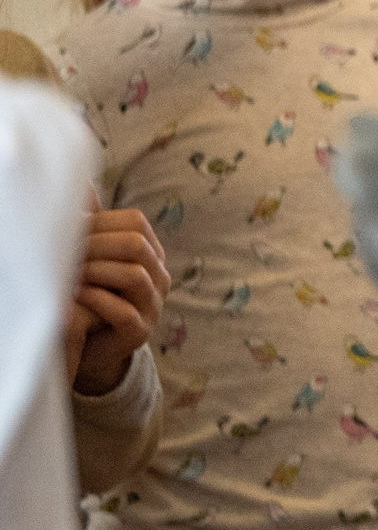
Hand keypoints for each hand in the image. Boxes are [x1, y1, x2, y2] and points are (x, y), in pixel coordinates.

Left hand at [66, 208, 169, 396]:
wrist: (89, 345)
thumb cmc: (89, 295)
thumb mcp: (93, 258)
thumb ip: (93, 226)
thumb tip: (84, 184)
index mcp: (151, 254)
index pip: (136, 223)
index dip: (102, 223)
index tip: (71, 230)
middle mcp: (159, 277)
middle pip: (137, 246)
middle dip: (96, 245)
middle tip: (65, 252)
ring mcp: (153, 306)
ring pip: (134, 276)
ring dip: (96, 272)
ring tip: (69, 275)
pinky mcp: (139, 333)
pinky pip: (124, 312)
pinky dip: (96, 300)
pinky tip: (76, 295)